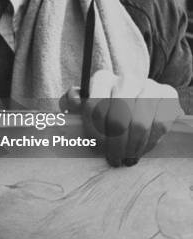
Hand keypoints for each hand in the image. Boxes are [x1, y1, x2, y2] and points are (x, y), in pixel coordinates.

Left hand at [62, 69, 182, 166]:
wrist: (138, 101)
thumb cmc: (105, 108)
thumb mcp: (84, 104)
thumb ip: (71, 102)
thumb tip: (73, 101)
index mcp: (103, 79)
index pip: (95, 107)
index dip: (94, 132)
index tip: (96, 146)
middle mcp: (126, 79)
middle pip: (118, 118)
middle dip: (114, 144)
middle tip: (113, 159)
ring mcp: (149, 85)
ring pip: (139, 124)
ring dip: (131, 148)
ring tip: (126, 159)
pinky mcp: (168, 95)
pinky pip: (159, 125)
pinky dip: (149, 143)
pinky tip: (141, 150)